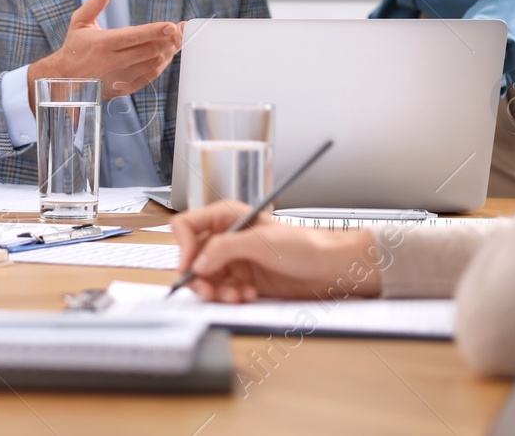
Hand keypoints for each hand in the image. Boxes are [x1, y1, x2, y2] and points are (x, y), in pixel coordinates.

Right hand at [27, 0, 182, 101]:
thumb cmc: (74, 47)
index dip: (154, 31)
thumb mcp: (79, 22)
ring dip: (168, 52)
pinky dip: (161, 65)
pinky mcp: (125, 86)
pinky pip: (149, 76)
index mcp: (103, 43)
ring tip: (178, 40)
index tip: (172, 25)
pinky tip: (167, 54)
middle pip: (149, 51)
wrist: (64, 78)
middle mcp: (113, 61)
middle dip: (169, 40)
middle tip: (182, 30)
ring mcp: (120, 76)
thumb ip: (94, 4)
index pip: (134, 36)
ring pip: (152, 65)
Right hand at [169, 201, 381, 302]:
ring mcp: (233, 260)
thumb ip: (224, 248)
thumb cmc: (304, 244)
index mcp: (225, 217)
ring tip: (236, 295)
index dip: (183, 246)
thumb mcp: (261, 242)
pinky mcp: (242, 280)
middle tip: (210, 292)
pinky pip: (222, 291)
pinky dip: (229, 297)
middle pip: (191, 257)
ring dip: (216, 291)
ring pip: (205, 278)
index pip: (186, 226)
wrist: (331, 268)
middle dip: (199, 277)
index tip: (190, 267)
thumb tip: (198, 263)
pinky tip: (248, 295)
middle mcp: (225, 237)